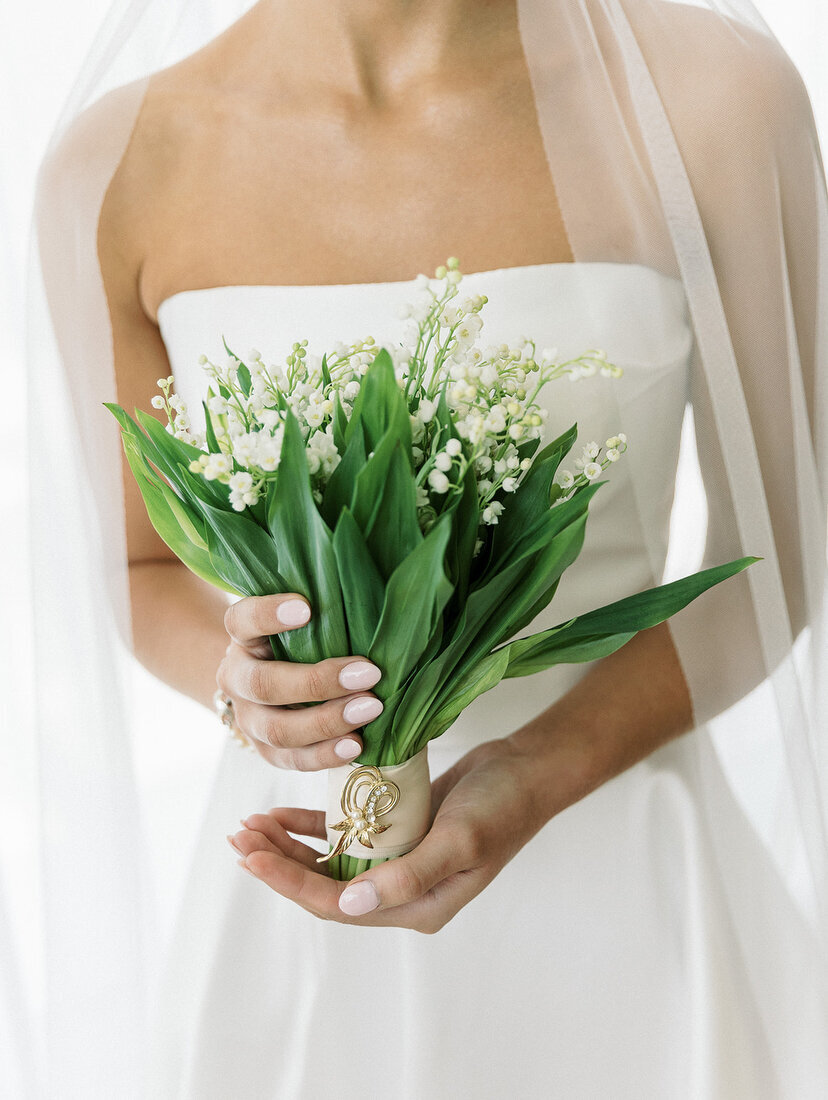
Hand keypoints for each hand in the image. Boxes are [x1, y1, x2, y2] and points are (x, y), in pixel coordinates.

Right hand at [216, 593, 384, 770]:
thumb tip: (374, 600)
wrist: (274, 679)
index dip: (269, 614)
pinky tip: (356, 745)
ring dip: (327, 722)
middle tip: (368, 673)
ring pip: (278, 730)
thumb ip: (325, 610)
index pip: (243, 620)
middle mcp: (237, 678)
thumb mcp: (304, 620)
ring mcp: (249, 719)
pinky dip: (325, 755)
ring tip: (371, 708)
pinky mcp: (266, 751)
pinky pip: (292, 760)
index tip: (306, 607)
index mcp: (243, 637)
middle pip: (264, 685)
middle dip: (318, 681)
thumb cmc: (303, 640)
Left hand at [227, 737, 548, 932]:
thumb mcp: (459, 839)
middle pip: (325, 885)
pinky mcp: (398, 831)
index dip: (289, 882)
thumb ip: (406, 875)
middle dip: (279, 863)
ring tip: (252, 823)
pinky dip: (314, 826)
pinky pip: (347, 835)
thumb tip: (348, 905)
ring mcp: (399, 860)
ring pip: (330, 860)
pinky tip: (285, 813)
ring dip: (290, 844)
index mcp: (417, 906)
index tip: (251, 856)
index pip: (338, 904)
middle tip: (240, 836)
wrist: (530, 770)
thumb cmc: (502, 805)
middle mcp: (403, 890)